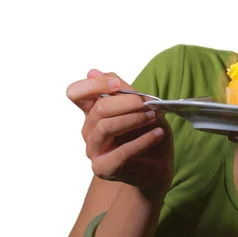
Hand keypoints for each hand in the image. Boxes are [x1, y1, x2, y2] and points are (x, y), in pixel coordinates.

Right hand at [67, 69, 173, 194]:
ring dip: (134, 119)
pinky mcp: (104, 168)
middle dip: (127, 102)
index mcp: (93, 112)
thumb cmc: (147, 132)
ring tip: (154, 116)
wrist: (158, 164)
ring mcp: (94, 150)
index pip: (76, 93)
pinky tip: (158, 133)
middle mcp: (89, 130)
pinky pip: (121, 152)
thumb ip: (122, 90)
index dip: (94, 85)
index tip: (118, 85)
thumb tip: (93, 71)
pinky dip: (143, 141)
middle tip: (149, 103)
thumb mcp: (140, 105)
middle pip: (98, 109)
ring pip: (106, 127)